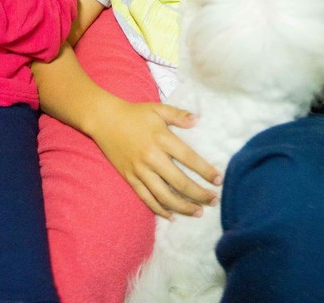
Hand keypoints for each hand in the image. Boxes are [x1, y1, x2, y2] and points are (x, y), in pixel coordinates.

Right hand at [88, 97, 221, 218]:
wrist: (104, 120)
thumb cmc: (134, 113)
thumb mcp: (158, 109)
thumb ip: (178, 115)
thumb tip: (198, 120)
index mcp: (162, 139)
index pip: (189, 158)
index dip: (205, 171)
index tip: (219, 180)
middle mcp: (152, 157)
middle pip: (179, 182)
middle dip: (199, 194)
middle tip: (213, 201)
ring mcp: (140, 170)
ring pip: (164, 195)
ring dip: (182, 206)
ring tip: (198, 212)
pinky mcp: (130, 178)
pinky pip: (146, 198)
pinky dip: (159, 209)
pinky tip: (172, 216)